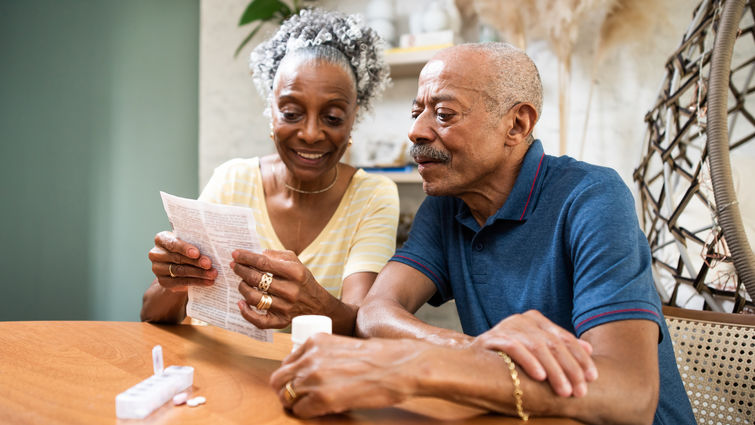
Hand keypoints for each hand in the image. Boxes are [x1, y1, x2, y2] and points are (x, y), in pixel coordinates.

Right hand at [148, 231, 216, 291]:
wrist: (178, 267)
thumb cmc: (187, 249)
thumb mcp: (189, 242)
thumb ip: (195, 242)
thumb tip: (212, 246)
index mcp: (161, 239)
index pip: (172, 243)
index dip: (185, 248)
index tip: (197, 253)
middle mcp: (156, 253)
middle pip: (178, 258)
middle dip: (196, 262)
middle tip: (209, 264)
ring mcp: (157, 269)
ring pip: (180, 271)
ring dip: (199, 273)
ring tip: (212, 274)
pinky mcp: (163, 282)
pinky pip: (181, 282)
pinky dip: (196, 282)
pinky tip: (207, 282)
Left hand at [232, 249, 333, 328]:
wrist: (318, 305)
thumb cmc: (302, 280)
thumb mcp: (296, 262)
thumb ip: (277, 255)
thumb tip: (256, 254)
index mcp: (295, 272)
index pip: (264, 263)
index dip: (247, 257)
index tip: (235, 254)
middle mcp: (291, 290)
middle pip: (256, 279)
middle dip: (241, 270)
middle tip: (234, 266)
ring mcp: (286, 308)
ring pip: (254, 298)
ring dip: (242, 288)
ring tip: (242, 282)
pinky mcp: (281, 321)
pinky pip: (259, 320)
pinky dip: (246, 312)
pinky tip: (241, 303)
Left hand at [269, 333, 418, 417]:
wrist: (399, 366)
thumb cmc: (380, 357)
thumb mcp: (343, 346)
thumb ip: (323, 355)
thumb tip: (311, 372)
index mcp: (315, 341)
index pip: (286, 362)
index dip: (291, 376)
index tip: (298, 383)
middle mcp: (310, 357)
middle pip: (278, 379)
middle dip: (285, 390)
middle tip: (297, 398)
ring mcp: (314, 377)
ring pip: (286, 396)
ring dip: (295, 403)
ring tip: (310, 406)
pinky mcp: (322, 398)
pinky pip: (300, 410)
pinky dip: (306, 413)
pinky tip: (320, 411)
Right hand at [472, 310, 597, 397]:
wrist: (470, 360)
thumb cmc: (508, 358)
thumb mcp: (537, 351)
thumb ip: (560, 347)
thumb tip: (589, 349)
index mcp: (536, 319)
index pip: (565, 339)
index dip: (581, 358)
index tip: (592, 378)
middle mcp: (523, 319)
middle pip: (554, 344)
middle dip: (570, 369)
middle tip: (580, 391)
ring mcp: (507, 326)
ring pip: (538, 347)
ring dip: (554, 371)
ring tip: (564, 390)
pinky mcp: (492, 337)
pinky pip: (515, 348)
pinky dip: (529, 362)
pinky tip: (540, 376)